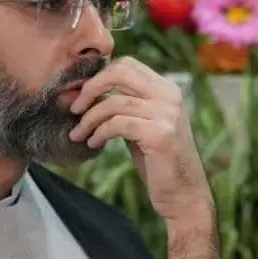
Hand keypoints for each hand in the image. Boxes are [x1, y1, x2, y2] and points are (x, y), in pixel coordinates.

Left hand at [69, 56, 212, 222]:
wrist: (183, 194)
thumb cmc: (155, 159)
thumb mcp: (136, 125)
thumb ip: (116, 106)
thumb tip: (77, 94)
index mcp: (166, 88)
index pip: (126, 64)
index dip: (98, 76)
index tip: (80, 96)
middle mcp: (169, 95)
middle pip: (120, 72)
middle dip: (91, 88)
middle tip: (75, 109)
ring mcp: (167, 113)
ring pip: (113, 102)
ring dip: (89, 119)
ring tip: (78, 134)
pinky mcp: (160, 134)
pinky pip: (117, 124)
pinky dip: (99, 133)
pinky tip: (93, 144)